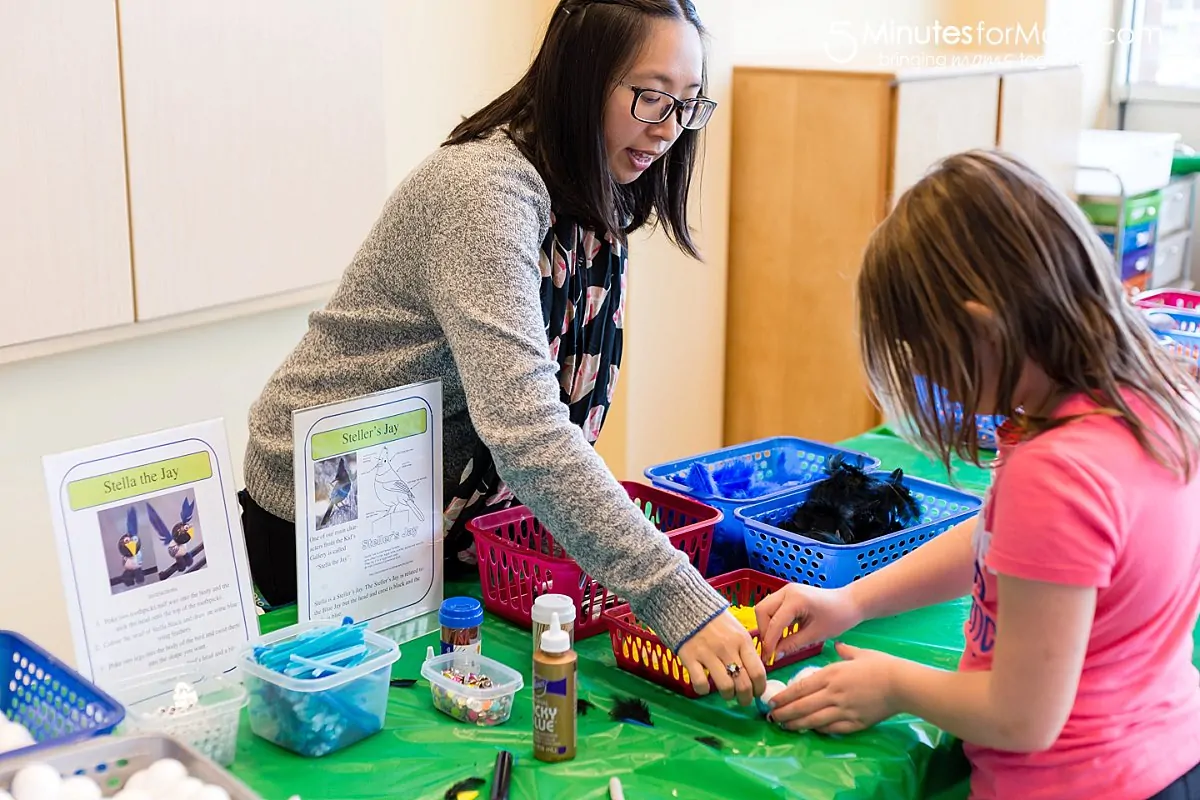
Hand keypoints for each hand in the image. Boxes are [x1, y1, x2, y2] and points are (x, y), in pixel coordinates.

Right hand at [677, 610, 766, 705]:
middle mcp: (727, 648)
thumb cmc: (715, 620)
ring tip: (727, 694)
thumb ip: (746, 650)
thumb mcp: (737, 629)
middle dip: (746, 698)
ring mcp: (708, 653)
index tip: (757, 693)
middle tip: (743, 700)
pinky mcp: (689, 657)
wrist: (687, 605)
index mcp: (742, 640)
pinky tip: (705, 686)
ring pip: (726, 687)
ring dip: (728, 695)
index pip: (758, 672)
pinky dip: (703, 690)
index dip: (760, 688)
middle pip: (744, 684)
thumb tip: (757, 674)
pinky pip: (700, 683)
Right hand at [755, 583, 862, 661]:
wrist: (850, 603)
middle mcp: (787, 591)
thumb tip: (775, 655)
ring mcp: (786, 591)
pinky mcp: (788, 594)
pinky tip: (782, 634)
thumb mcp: (816, 635)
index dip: (769, 642)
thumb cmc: (838, 617)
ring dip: (767, 626)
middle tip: (771, 648)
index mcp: (795, 599)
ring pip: (764, 608)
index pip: (774, 623)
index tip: (768, 658)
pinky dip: (773, 621)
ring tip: (776, 643)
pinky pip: (773, 608)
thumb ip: (793, 644)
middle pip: (762, 611)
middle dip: (764, 631)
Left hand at [767, 643, 899, 733]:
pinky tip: (810, 729)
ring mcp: (843, 710)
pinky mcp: (855, 723)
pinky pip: (831, 728)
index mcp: (831, 674)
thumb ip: (845, 651)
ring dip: (796, 724)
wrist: (901, 684)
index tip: (772, 702)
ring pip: (813, 720)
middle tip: (771, 717)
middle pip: (802, 706)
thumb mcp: (860, 653)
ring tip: (784, 726)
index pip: (801, 687)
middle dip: (784, 713)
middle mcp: (833, 693)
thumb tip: (838, 646)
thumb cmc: (881, 665)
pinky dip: (818, 729)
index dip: (784, 697)